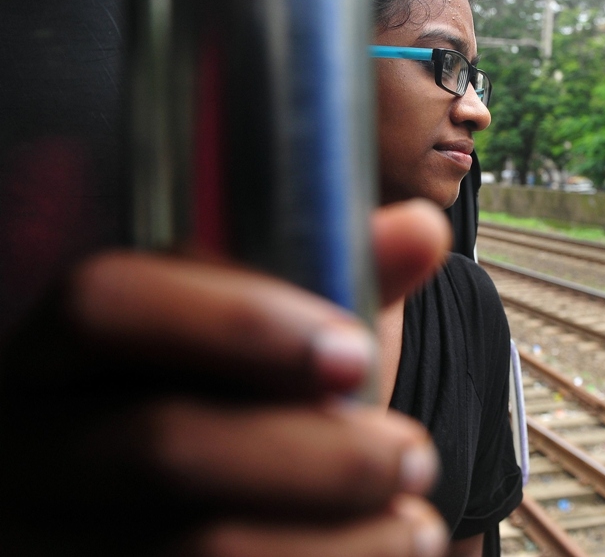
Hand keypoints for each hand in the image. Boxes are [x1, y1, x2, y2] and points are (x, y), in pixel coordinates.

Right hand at [0, 199, 451, 556]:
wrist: (217, 504)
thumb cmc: (247, 400)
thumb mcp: (282, 332)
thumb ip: (341, 274)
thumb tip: (418, 229)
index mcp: (64, 344)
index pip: (109, 302)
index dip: (233, 321)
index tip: (350, 352)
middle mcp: (34, 440)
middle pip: (161, 447)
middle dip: (315, 455)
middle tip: (414, 457)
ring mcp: (48, 535)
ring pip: (191, 547)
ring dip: (330, 538)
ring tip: (416, 524)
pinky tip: (379, 554)